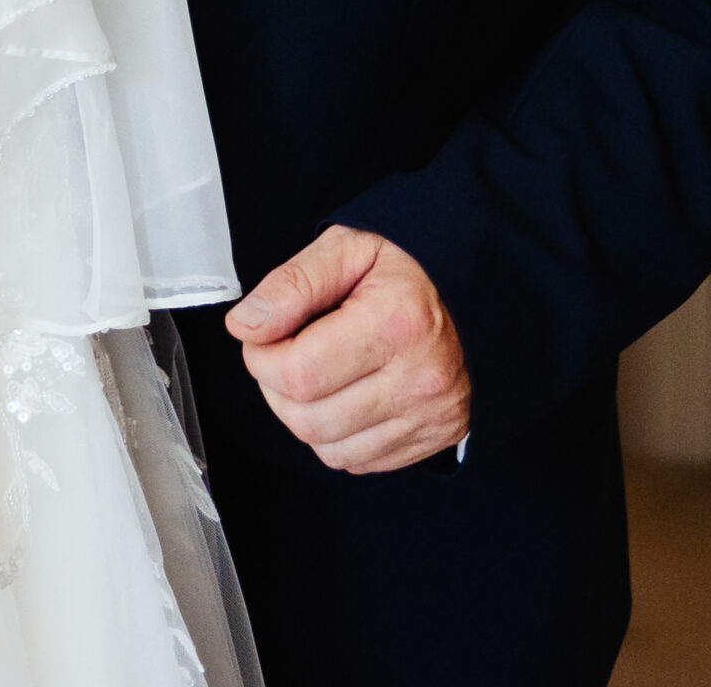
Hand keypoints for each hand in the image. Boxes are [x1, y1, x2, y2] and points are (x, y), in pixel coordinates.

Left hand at [226, 225, 470, 473]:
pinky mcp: (431, 440)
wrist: (465, 292)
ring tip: (311, 372)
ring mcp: (429, 417)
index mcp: (397, 323)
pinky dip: (333, 435)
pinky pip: (356, 461)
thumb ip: (292, 284)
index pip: (298, 372)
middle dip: (275, 387)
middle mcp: (419, 379)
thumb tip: (245, 325)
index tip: (260, 335)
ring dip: (301, 415)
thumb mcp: (345, 249)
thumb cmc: (401, 268)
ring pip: (328, 448)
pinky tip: (341, 395)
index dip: (260, 357)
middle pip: (308, 418)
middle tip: (282, 351)